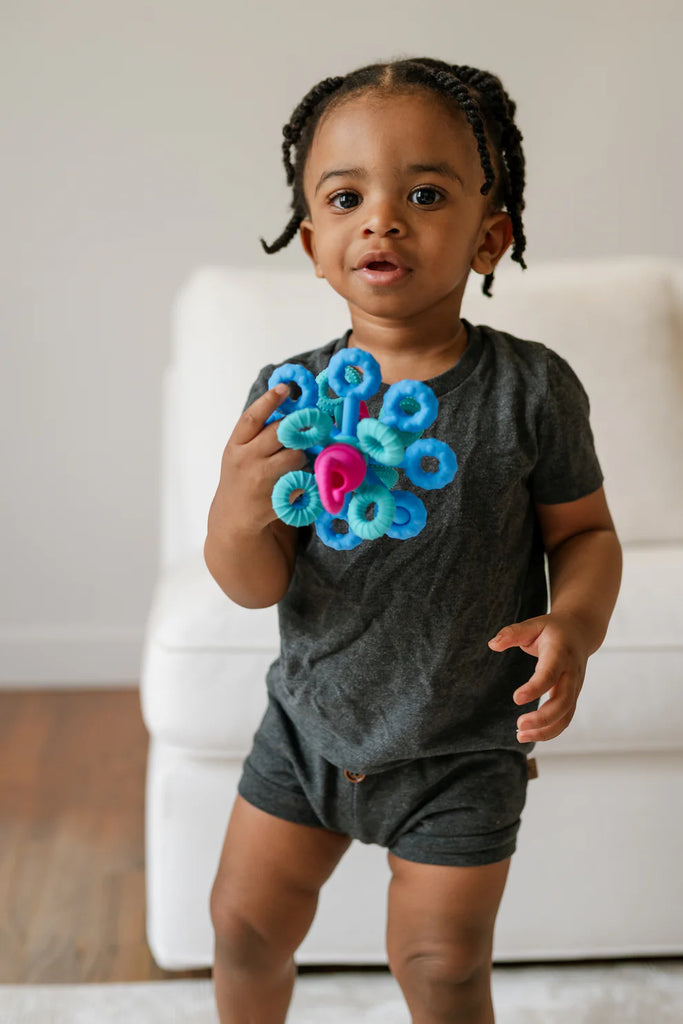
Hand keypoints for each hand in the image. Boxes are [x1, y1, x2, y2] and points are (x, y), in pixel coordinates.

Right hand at [209, 384, 307, 537]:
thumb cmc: (241, 476)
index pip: (252, 419)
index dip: (269, 401)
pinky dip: (305, 477)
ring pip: (296, 455)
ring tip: (294, 462)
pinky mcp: (277, 497)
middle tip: (305, 428)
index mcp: (235, 446)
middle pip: (280, 433)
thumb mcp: (238, 452)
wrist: (234, 515)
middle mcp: (246, 460)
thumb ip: (256, 434)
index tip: (284, 388)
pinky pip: (302, 478)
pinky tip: (296, 480)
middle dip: (295, 429)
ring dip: (301, 455)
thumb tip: (287, 407)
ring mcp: (261, 480)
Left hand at [488, 613, 589, 742]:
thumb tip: (492, 644)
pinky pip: (565, 718)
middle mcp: (571, 673)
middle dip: (543, 717)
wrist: (580, 632)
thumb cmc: (552, 630)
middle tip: (519, 725)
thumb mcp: (533, 624)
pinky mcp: (573, 696)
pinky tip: (530, 734)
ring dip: (546, 730)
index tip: (516, 699)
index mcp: (560, 653)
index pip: (549, 674)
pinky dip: (550, 730)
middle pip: (563, 701)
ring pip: (566, 715)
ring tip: (521, 736)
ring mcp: (575, 687)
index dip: (535, 688)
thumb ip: (512, 633)